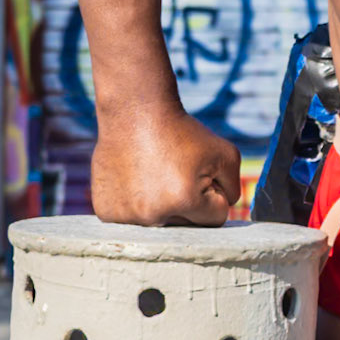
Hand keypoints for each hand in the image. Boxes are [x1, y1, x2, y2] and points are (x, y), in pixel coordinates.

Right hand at [91, 101, 240, 227]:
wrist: (134, 113)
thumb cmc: (183, 133)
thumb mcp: (226, 154)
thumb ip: (234, 189)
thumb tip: (224, 212)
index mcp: (184, 200)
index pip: (215, 218)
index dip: (214, 194)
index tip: (199, 174)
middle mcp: (152, 214)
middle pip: (186, 226)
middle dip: (188, 203)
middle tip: (174, 174)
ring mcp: (125, 216)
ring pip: (159, 225)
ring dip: (161, 207)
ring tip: (153, 177)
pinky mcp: (105, 212)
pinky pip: (132, 221)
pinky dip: (136, 205)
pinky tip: (134, 181)